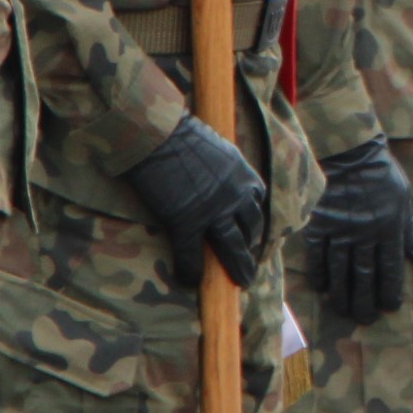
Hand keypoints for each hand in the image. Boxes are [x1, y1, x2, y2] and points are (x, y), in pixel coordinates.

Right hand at [125, 113, 267, 282]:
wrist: (156, 134)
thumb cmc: (176, 131)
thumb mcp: (212, 144)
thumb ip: (218, 163)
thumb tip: (210, 171)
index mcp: (240, 171)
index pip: (256, 199)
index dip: (254, 218)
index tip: (254, 230)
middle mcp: (234, 193)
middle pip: (250, 228)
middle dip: (251, 247)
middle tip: (251, 263)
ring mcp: (212, 211)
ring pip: (232, 247)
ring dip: (237, 266)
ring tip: (240, 281)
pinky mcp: (186, 222)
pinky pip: (192, 255)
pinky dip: (191, 271)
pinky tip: (189, 280)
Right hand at [298, 136, 412, 326]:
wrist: (352, 153)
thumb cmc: (383, 175)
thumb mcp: (404, 199)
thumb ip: (409, 230)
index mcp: (389, 229)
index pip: (390, 268)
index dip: (390, 290)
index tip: (389, 307)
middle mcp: (365, 234)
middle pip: (364, 275)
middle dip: (365, 300)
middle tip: (365, 319)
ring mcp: (341, 230)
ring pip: (340, 270)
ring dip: (342, 294)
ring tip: (343, 311)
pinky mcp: (320, 224)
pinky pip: (318, 254)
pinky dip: (319, 273)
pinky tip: (321, 288)